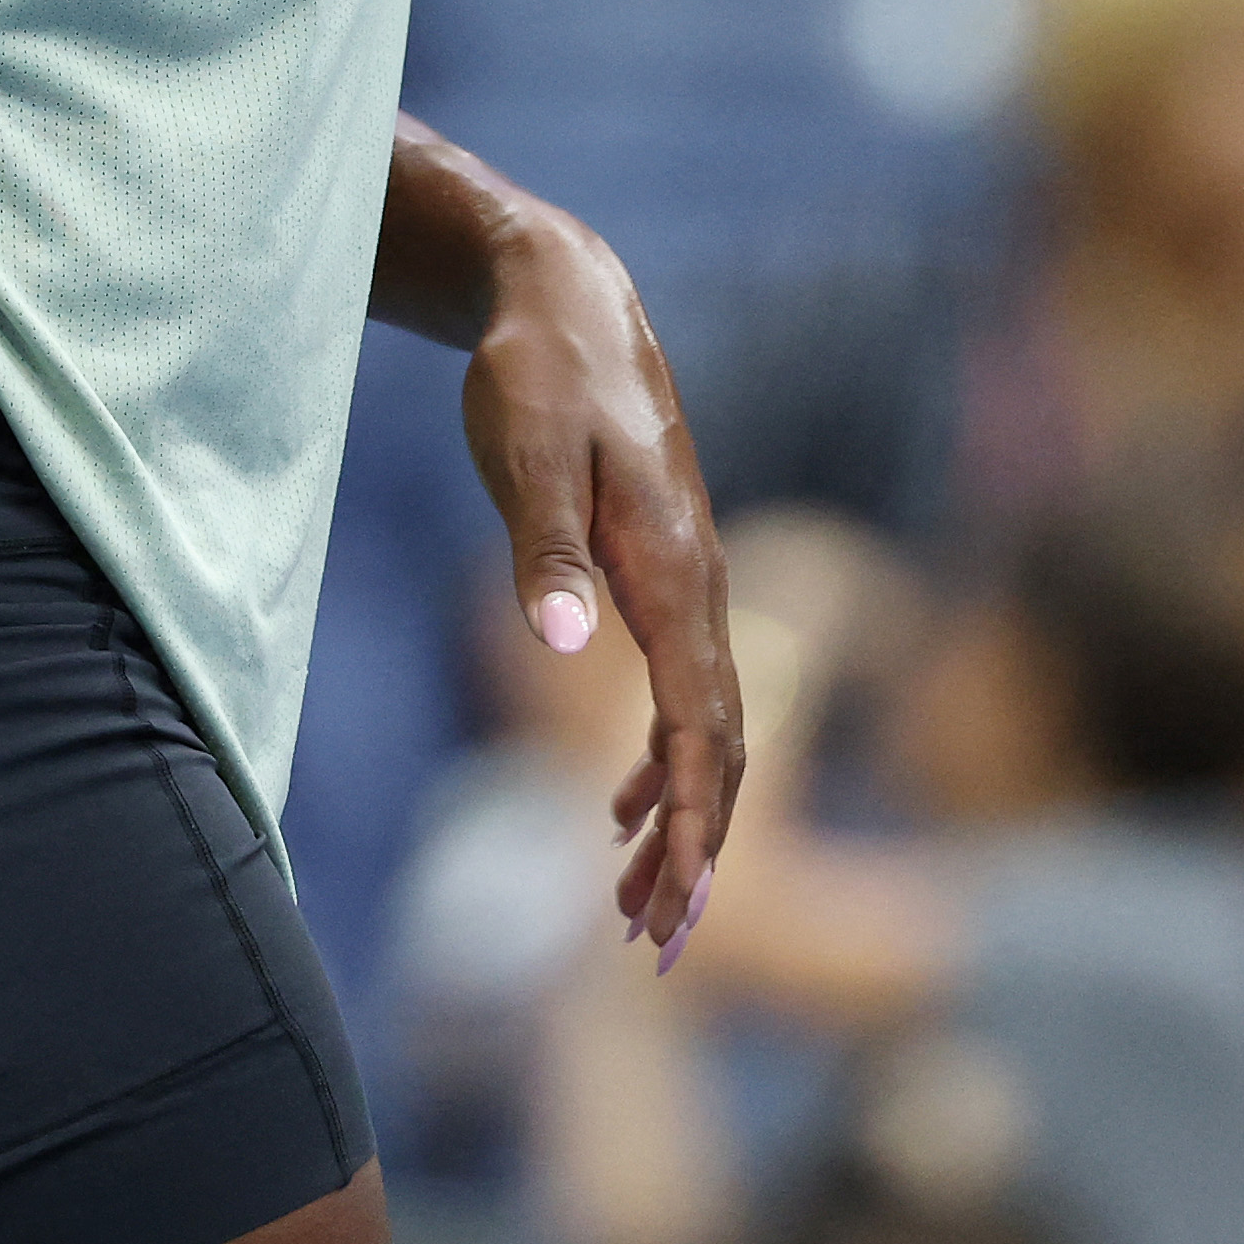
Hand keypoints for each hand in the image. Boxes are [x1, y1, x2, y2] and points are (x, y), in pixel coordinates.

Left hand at [457, 212, 740, 966]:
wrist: (562, 294)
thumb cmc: (537, 369)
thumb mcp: (527, 450)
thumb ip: (545, 549)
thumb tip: (563, 642)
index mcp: (674, 570)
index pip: (701, 727)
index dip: (690, 824)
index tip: (674, 910)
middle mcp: (699, 585)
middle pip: (716, 749)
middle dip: (691, 852)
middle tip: (652, 950)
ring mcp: (686, 581)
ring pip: (704, 729)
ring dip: (675, 820)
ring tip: (636, 908)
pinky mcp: (657, 572)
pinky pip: (679, 694)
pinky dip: (656, 763)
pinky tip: (618, 807)